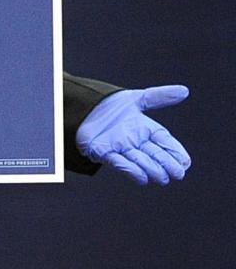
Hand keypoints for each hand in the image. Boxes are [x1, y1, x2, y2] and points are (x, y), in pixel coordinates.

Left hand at [76, 85, 190, 185]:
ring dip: (151, 169)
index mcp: (146, 129)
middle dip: (167, 165)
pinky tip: (142, 177)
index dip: (176, 152)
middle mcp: (136, 141)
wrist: (84, 108)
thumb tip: (185, 91)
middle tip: (177, 173)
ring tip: (162, 176)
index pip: (166, 142)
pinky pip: (119, 163)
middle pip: (156, 155)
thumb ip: (159, 96)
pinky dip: (130, 170)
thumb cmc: (111, 106)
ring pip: (140, 162)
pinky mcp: (104, 153)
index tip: (186, 162)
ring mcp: (121, 149)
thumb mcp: (135, 99)